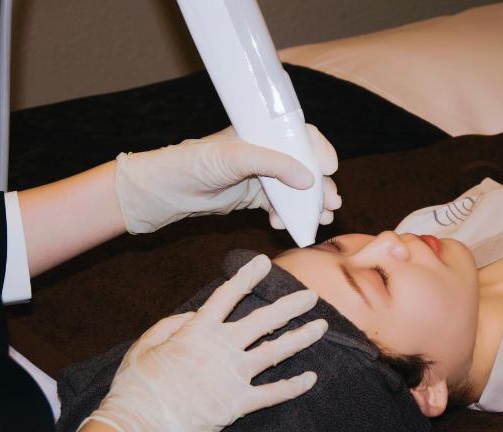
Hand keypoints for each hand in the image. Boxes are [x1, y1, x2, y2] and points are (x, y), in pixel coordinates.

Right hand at [82, 254, 327, 431]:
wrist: (143, 420)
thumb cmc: (139, 384)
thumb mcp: (146, 344)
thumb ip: (172, 324)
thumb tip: (192, 314)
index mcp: (198, 331)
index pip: (227, 296)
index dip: (246, 277)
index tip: (263, 263)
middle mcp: (222, 348)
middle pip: (263, 321)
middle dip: (289, 306)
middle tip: (310, 295)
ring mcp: (233, 376)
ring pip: (275, 352)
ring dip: (300, 337)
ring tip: (321, 327)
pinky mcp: (238, 403)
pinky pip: (272, 393)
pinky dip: (293, 386)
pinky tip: (311, 378)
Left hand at [114, 124, 340, 232]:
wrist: (169, 190)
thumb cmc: (197, 162)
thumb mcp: (238, 157)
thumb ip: (275, 164)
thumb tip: (310, 179)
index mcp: (264, 132)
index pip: (301, 136)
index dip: (319, 151)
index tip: (329, 168)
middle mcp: (266, 152)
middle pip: (305, 166)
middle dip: (321, 185)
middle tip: (333, 203)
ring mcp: (261, 176)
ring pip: (295, 190)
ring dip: (309, 205)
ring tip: (321, 219)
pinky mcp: (253, 197)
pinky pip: (279, 207)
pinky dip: (287, 217)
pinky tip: (284, 226)